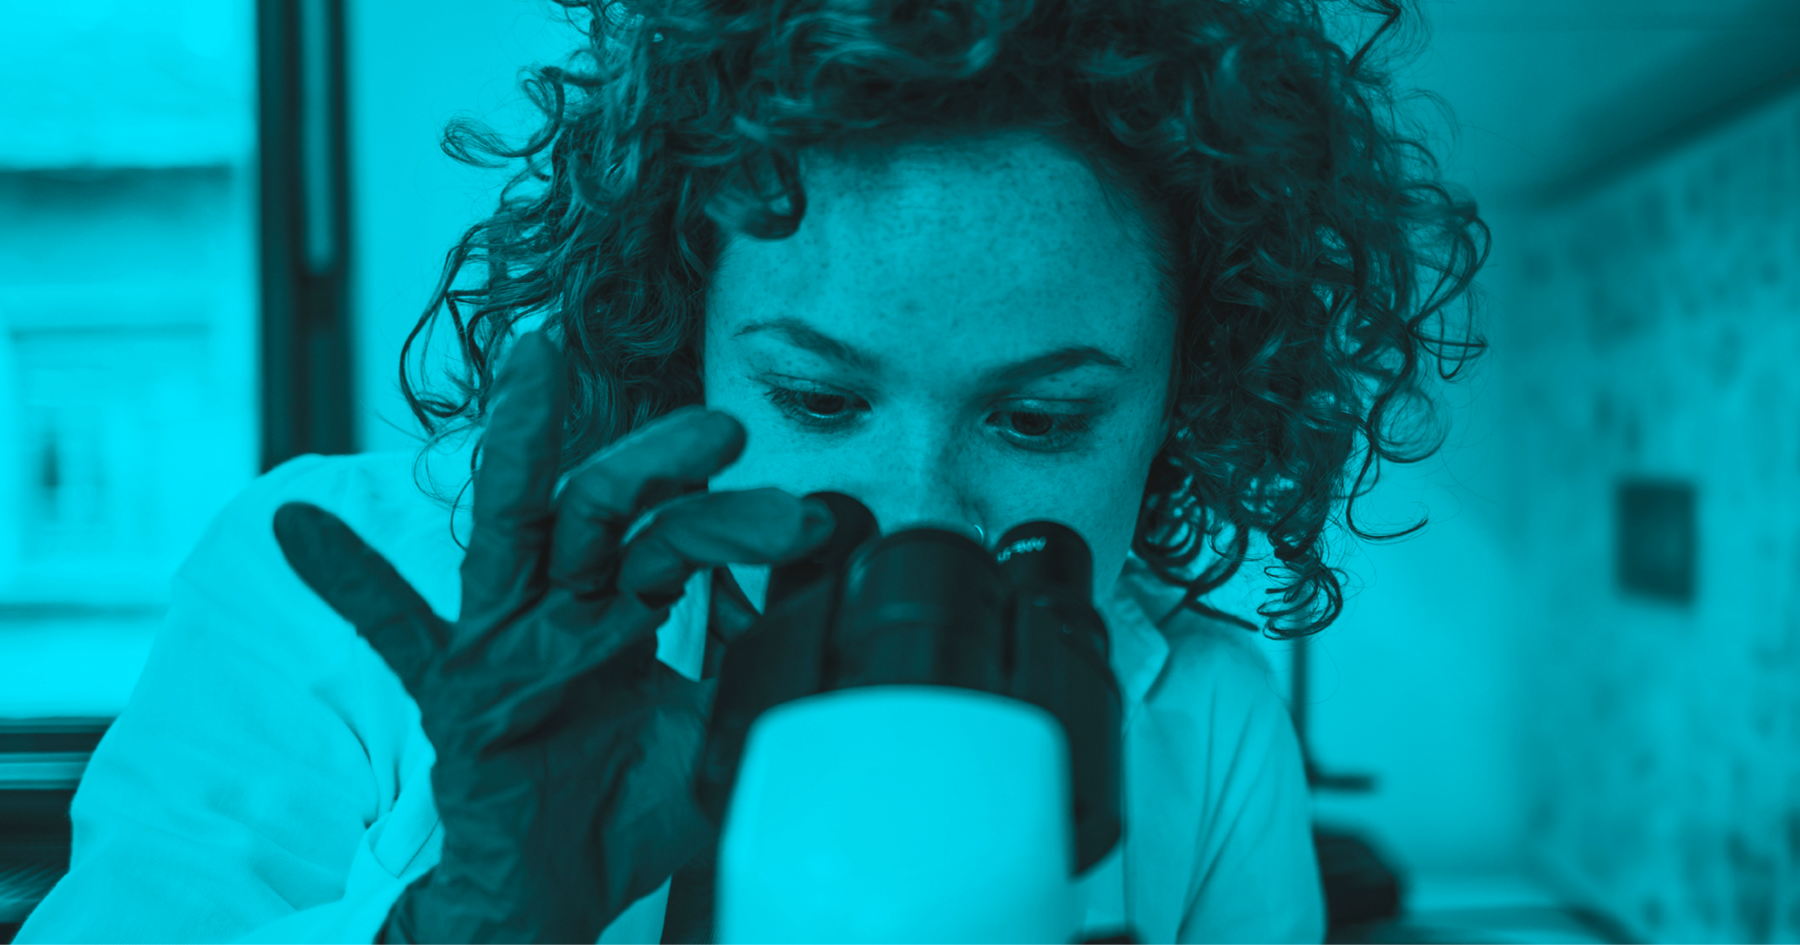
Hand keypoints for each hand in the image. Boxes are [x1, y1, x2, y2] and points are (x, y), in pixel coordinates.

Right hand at [272, 330, 834, 944]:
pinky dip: (347, 581)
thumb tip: (831, 615)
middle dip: (660, 462)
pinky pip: (392, 632)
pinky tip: (299, 525)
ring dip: (521, 445)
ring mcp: (501, 638)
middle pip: (606, 509)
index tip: (810, 518)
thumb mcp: (717, 734)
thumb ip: (758, 672)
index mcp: (625, 604)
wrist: (558, 892)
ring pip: (514, 529)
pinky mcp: (449, 690)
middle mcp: (562, 603)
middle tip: (724, 430)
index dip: (739, 522)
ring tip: (532, 363)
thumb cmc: (631, 808)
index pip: (680, 539)